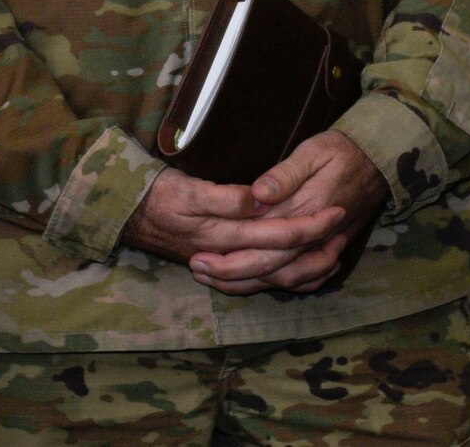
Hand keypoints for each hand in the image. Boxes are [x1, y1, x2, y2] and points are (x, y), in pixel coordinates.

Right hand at [122, 166, 344, 293]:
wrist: (125, 213)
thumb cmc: (156, 194)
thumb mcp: (186, 187)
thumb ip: (223, 197)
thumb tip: (258, 199)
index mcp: (224, 235)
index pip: (277, 235)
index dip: (310, 224)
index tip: (336, 210)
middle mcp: (229, 256)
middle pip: (283, 261)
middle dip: (318, 246)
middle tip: (344, 226)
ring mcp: (225, 264)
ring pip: (275, 277)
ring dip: (308, 266)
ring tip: (334, 249)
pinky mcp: (221, 264)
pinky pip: (261, 281)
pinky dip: (286, 278)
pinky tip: (302, 270)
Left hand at [186, 130, 388, 294]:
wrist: (380, 161)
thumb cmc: (340, 151)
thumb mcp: (312, 151)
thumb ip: (284, 175)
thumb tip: (255, 196)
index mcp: (306, 210)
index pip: (262, 240)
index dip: (229, 251)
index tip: (198, 252)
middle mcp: (314, 236)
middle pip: (270, 266)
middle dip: (232, 274)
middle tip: (198, 269)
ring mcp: (324, 247)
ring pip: (286, 278)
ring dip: (251, 283)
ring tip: (217, 280)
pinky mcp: (330, 249)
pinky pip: (308, 279)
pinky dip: (283, 287)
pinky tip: (258, 285)